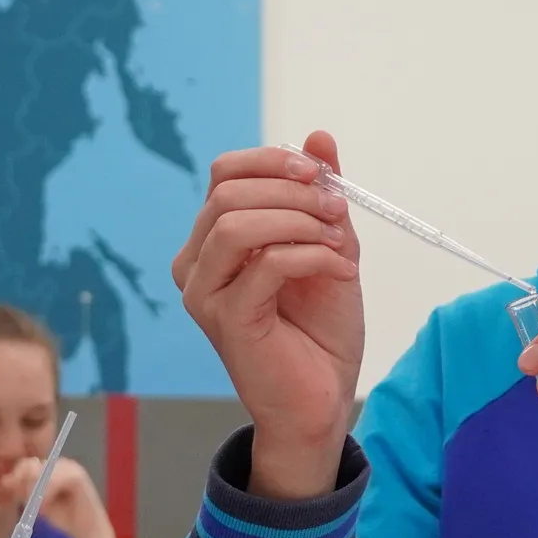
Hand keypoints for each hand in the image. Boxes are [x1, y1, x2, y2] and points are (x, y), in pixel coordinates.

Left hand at [3, 456, 108, 537]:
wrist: (86, 530)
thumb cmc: (63, 516)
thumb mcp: (36, 502)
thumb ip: (22, 490)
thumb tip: (4, 480)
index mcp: (50, 466)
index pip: (25, 464)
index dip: (16, 478)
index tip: (14, 496)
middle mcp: (59, 462)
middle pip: (30, 466)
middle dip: (24, 486)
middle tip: (28, 504)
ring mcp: (69, 467)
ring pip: (39, 473)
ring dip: (34, 492)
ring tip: (39, 509)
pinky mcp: (76, 476)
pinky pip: (51, 481)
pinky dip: (44, 495)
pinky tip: (45, 508)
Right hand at [171, 132, 363, 496]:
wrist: (323, 401)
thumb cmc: (319, 330)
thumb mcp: (329, 245)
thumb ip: (320, 195)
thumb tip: (318, 137)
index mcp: (214, 240)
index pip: (225, 173)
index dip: (273, 161)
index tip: (321, 173)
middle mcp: (196, 263)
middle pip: (227, 191)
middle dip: (293, 189)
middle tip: (338, 210)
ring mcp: (203, 293)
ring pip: (236, 223)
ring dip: (299, 220)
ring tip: (339, 241)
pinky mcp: (225, 321)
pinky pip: (266, 264)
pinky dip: (312, 256)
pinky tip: (340, 270)